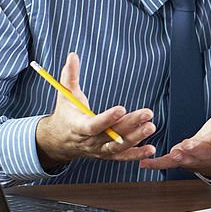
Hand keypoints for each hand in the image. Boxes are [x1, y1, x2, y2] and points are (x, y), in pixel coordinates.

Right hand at [35, 52, 156, 168]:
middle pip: (111, 135)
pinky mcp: (107, 155)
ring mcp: (99, 150)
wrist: (59, 140)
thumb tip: (72, 55)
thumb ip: (70, 76)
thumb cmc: (66, 114)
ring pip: (119, 146)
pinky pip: (123, 156)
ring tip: (151, 126)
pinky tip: (151, 149)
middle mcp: (89, 141)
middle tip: (147, 113)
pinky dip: (137, 154)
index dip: (107, 118)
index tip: (122, 108)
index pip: (93, 125)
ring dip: (137, 138)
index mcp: (78, 126)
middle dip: (130, 124)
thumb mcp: (65, 94)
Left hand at [140, 86, 210, 176]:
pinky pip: (167, 163)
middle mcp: (207, 152)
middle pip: (201, 152)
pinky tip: (144, 163)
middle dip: (194, 149)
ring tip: (170, 153)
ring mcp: (192, 158)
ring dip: (176, 157)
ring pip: (185, 159)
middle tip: (186, 146)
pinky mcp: (180, 160)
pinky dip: (156, 164)